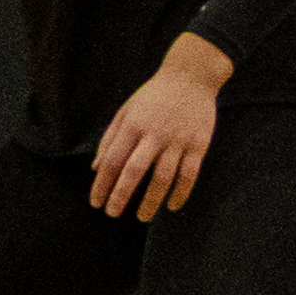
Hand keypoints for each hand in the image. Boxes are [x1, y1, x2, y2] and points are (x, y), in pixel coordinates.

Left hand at [96, 41, 232, 217]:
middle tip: (112, 214)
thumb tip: (95, 168)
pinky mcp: (199, 144)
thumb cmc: (152, 96)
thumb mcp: (126, 111)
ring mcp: (178, 140)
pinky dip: (181, 192)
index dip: (102, 184)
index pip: (112, 160)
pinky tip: (172, 206)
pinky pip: (190, 174)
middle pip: (134, 171)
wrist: (190, 78)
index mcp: (132, 125)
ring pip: (163, 177)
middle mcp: (154, 134)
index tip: (96, 202)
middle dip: (121, 195)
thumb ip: (110, 139)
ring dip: (152, 200)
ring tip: (142, 217)